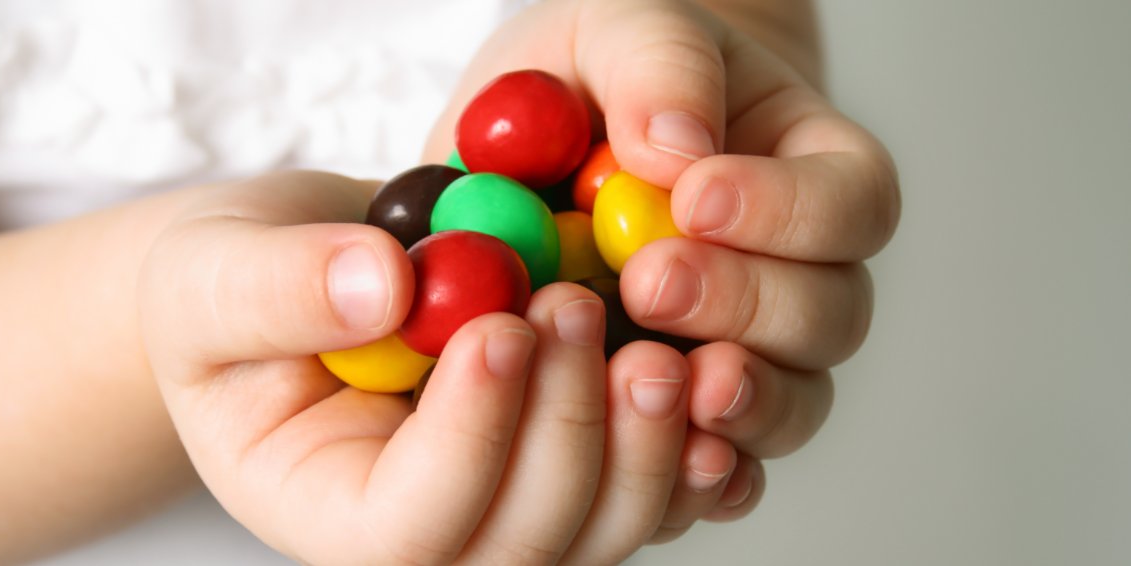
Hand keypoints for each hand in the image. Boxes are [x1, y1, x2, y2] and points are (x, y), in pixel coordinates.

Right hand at [139, 171, 808, 562]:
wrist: (304, 277)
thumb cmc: (231, 289)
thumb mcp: (212, 275)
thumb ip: (277, 287)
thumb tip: (385, 288)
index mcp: (325, 510)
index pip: (409, 525)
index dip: (467, 437)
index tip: (498, 324)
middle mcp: (425, 536)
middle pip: (523, 544)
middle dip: (567, 432)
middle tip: (576, 307)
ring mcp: (503, 509)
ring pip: (599, 529)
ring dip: (642, 444)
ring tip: (648, 337)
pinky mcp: (562, 464)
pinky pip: (644, 487)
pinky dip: (688, 444)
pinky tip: (710, 379)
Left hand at [425, 0, 898, 536]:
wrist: (532, 151)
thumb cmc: (595, 80)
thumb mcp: (615, 29)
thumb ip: (655, 64)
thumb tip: (678, 147)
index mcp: (807, 173)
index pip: (850, 203)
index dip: (788, 212)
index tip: (696, 197)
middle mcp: (796, 277)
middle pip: (829, 318)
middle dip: (746, 307)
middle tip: (651, 283)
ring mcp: (747, 358)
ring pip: (787, 406)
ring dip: (734, 404)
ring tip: (660, 378)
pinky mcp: (678, 418)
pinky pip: (719, 470)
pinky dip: (695, 476)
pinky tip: (652, 457)